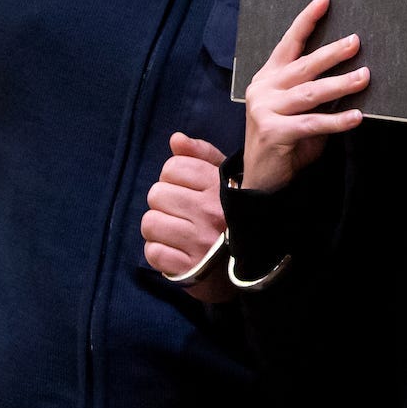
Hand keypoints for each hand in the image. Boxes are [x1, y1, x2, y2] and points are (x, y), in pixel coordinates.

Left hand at [142, 133, 233, 301]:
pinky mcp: (189, 269)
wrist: (256, 266)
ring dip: (158, 227)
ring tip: (175, 230)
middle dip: (164, 201)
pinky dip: (158, 251)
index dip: (174, 176)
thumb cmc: (236, 216)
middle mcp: (210, 212)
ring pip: (150, 222)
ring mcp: (199, 242)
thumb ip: (202, 156)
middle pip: (157, 193)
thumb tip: (176, 139)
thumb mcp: (229, 179)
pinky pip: (152, 252)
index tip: (186, 187)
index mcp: (220, 187)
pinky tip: (174, 249)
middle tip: (180, 211)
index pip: (173, 167)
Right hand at [242, 0, 366, 191]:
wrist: (261, 177)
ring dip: (341, 84)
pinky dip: (337, 121)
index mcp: (269, 76)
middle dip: (332, 52)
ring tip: (365, 77)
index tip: (325, 0)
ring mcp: (265, 109)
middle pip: (304, 65)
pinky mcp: (273, 132)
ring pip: (310, 93)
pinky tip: (357, 116)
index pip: (289, 43)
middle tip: (356, 41)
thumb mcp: (300, 110)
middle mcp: (264, 88)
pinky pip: (312, 123)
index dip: (307, 21)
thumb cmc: (286, 139)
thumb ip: (317, 93)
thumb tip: (354, 74)